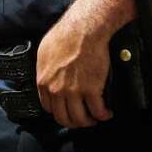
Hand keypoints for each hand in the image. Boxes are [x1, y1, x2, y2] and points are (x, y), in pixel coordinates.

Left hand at [36, 10, 113, 127]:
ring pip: (80, 119)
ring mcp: (73, 92)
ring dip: (89, 122)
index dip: (59, 112)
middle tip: (82, 119)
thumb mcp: (44, 51)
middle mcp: (56, 90)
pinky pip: (98, 111)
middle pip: (63, 118)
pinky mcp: (91, 90)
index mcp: (43, 81)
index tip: (67, 110)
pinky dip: (104, 115)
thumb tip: (48, 77)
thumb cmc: (65, 35)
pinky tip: (107, 113)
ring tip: (95, 117)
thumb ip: (45, 69)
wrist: (83, 29)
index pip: (49, 108)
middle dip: (73, 122)